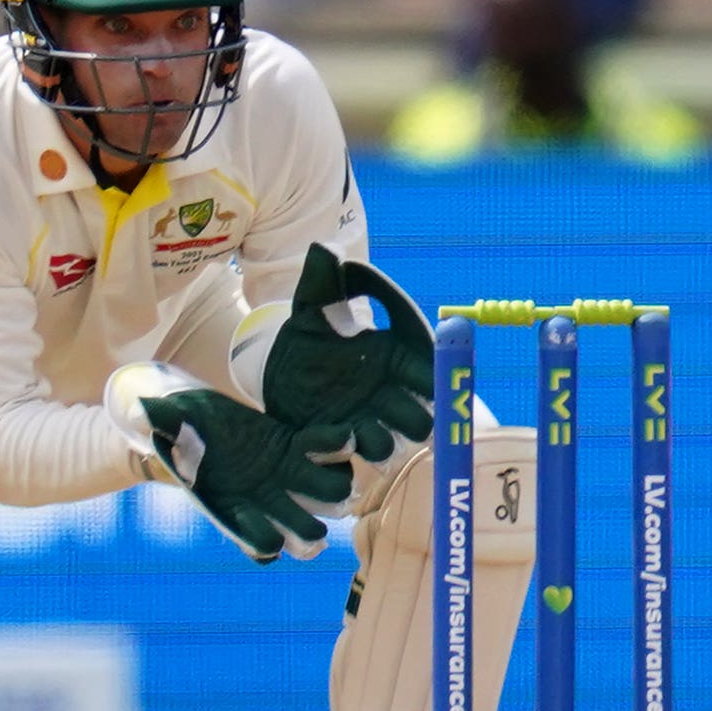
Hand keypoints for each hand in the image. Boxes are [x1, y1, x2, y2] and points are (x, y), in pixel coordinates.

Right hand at [110, 362, 353, 562]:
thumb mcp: (167, 424)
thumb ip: (161, 423)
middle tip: (319, 503)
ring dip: (336, 489)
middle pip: (306, 535)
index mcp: (234, 509)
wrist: (194, 417)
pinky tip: (332, 435)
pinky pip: (331, 458)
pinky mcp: (298, 450)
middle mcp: (265, 502)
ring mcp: (285, 478)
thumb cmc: (176, 428)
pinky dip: (337, 449)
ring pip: (328, 501)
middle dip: (316, 526)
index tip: (273, 521)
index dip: (272, 540)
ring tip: (333, 466)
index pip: (262, 545)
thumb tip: (141, 410)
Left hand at [243, 244, 437, 472]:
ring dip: (379, 443)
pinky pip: (349, 459)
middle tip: (396, 415)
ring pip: (390, 446)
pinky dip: (339, 454)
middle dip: (415, 419)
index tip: (427, 378)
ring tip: (355, 431)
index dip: (436, 377)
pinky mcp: (337, 443)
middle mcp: (388, 394)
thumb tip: (325, 251)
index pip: (430, 370)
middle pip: (422, 418)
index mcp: (395, 357)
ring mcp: (365, 422)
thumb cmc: (308, 330)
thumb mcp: (310, 303)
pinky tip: (319, 438)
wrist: (275, 365)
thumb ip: (322, 279)